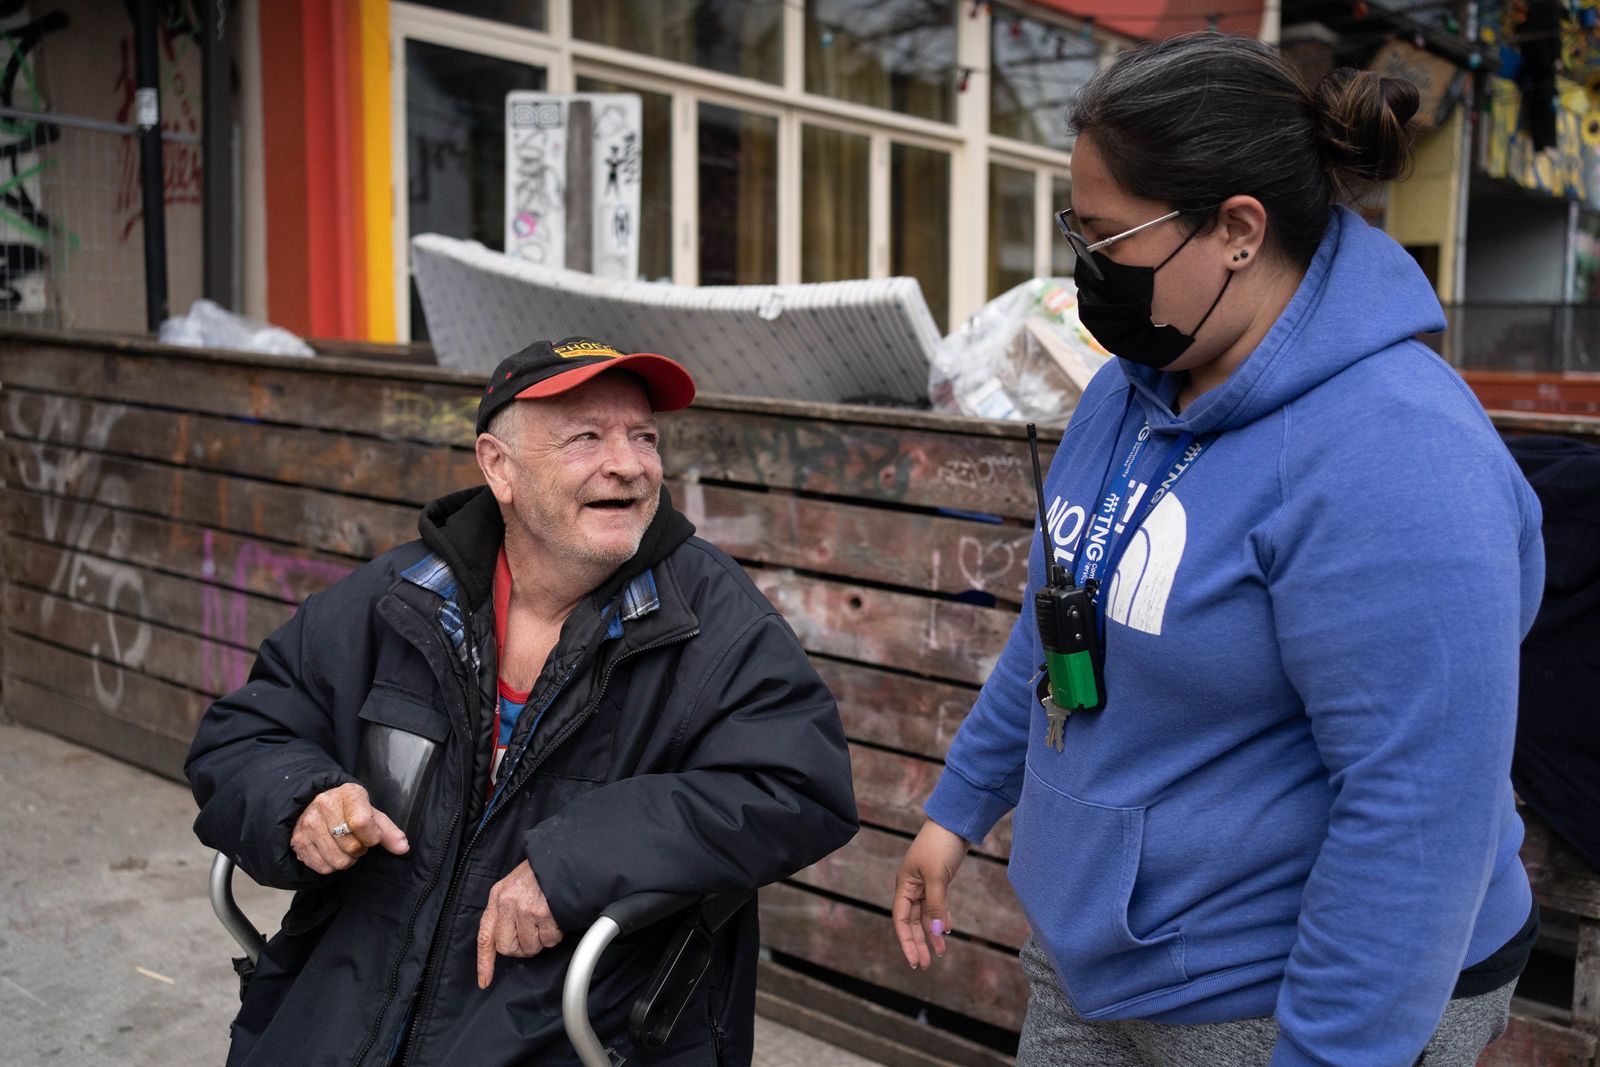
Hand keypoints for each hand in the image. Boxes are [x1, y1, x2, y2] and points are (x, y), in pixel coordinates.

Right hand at [289, 782, 408, 874]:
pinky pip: (323, 868)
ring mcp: (308, 823)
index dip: (372, 837)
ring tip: (345, 846)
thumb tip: (403, 848)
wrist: (315, 805)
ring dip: (347, 859)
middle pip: (351, 846)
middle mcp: (324, 805)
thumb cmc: (350, 810)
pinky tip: (331, 851)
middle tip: (357, 841)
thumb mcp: (372, 813)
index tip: (372, 837)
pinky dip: (331, 865)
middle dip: (360, 849)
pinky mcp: (298, 841)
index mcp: (348, 793)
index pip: (362, 822)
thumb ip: (389, 831)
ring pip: (337, 860)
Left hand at [476, 861, 563, 988]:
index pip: (485, 936)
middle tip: (533, 935)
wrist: (561, 856)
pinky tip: (556, 918)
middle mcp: (507, 903)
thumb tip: (503, 941)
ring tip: (546, 920)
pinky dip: (555, 934)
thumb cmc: (539, 873)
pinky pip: (549, 940)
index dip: (484, 962)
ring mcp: (525, 908)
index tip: (485, 981)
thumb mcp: (513, 885)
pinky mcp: (543, 912)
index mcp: (497, 897)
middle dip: (522, 948)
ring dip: (541, 940)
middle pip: (508, 948)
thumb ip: (505, 911)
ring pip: (530, 947)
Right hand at [892, 819, 970, 970]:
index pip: (901, 920)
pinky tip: (946, 929)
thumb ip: (936, 906)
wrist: (955, 822)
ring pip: (925, 915)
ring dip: (932, 933)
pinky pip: (936, 906)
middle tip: (927, 964)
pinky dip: (940, 917)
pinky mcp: (938, 881)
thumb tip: (935, 932)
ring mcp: (925, 884)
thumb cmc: (940, 845)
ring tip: (941, 952)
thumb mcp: (937, 877)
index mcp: (904, 885)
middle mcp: (911, 887)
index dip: (906, 941)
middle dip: (919, 943)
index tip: (914, 961)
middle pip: (912, 921)